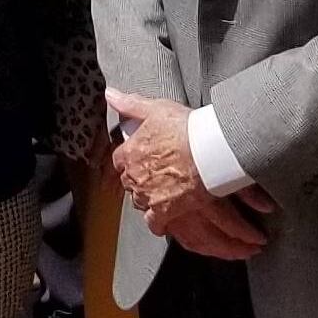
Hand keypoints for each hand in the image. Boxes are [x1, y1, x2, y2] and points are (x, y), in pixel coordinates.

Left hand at [104, 88, 268, 260]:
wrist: (208, 151)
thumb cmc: (185, 128)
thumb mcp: (155, 108)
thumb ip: (130, 104)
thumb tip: (110, 95)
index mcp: (129, 153)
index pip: (119, 160)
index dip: (130, 159)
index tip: (140, 157)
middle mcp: (134, 176)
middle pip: (129, 182)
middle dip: (139, 178)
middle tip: (154, 173)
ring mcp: (147, 195)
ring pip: (139, 200)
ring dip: (147, 196)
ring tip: (161, 191)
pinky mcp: (164, 210)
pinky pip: (154, 222)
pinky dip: (157, 221)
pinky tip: (163, 218)